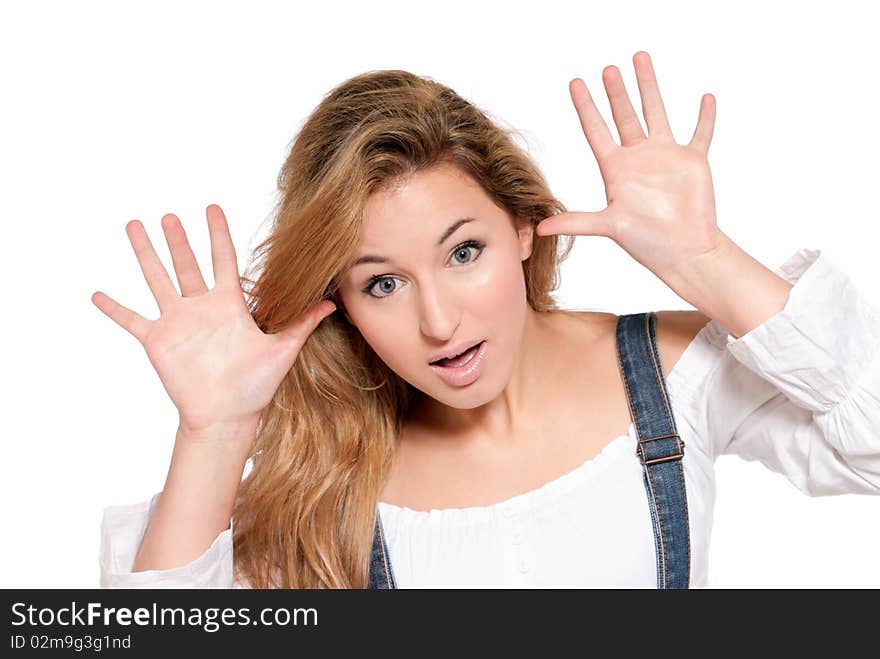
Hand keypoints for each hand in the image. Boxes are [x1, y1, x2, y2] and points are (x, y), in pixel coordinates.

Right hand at [91, 204, 335, 443]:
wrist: (228, 416)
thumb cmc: (255, 386)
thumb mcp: (283, 349)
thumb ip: (301, 322)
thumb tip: (332, 302)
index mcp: (230, 305)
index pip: (223, 260)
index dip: (218, 234)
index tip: (211, 207)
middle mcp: (201, 307)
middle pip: (187, 264)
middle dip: (178, 239)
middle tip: (169, 215)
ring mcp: (178, 322)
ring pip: (158, 280)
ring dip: (145, 255)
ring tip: (134, 227)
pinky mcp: (158, 341)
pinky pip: (131, 320)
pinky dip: (114, 309)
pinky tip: (96, 294)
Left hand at [535, 51, 725, 283]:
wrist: (685, 251)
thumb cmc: (647, 242)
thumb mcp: (608, 226)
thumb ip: (575, 222)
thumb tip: (539, 228)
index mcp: (617, 169)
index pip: (596, 130)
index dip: (585, 106)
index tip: (575, 83)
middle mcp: (638, 158)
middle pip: (624, 115)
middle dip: (615, 91)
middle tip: (607, 67)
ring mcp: (665, 157)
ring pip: (656, 113)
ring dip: (648, 87)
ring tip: (640, 59)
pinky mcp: (692, 162)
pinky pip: (700, 133)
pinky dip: (705, 117)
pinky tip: (706, 97)